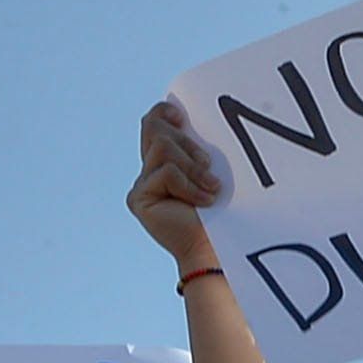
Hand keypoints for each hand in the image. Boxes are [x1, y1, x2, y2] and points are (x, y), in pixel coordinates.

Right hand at [129, 100, 223, 273]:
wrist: (215, 249)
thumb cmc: (222, 212)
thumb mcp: (210, 169)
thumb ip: (196, 147)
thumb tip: (189, 118)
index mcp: (164, 162)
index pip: (152, 124)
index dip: (162, 113)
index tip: (181, 116)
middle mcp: (148, 172)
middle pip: (156, 130)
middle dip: (188, 145)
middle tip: (209, 168)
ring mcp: (142, 186)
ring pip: (163, 148)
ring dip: (193, 167)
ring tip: (211, 188)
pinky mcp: (139, 199)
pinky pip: (166, 172)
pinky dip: (190, 185)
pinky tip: (204, 201)